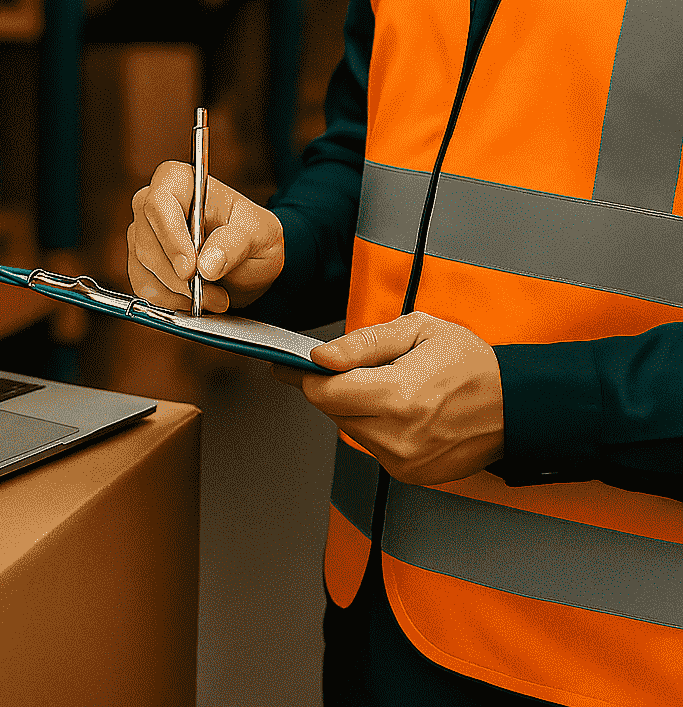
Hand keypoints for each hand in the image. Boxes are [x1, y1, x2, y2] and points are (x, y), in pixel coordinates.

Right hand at [126, 160, 284, 312]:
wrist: (247, 264)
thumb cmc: (252, 237)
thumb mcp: (260, 234)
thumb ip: (236, 243)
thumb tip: (207, 263)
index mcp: (178, 181)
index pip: (159, 204)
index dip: (171, 237)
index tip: (191, 269)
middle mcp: (152, 204)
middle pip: (146, 242)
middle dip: (179, 277)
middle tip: (215, 294)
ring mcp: (141, 235)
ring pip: (143, 270)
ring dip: (179, 293)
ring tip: (215, 297)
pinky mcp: (138, 264)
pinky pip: (143, 289)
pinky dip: (172, 302)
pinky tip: (196, 299)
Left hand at [272, 312, 504, 485]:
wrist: (516, 406)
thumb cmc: (471, 363)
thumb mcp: (418, 330)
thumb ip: (363, 343)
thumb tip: (321, 356)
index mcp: (399, 396)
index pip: (323, 392)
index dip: (303, 375)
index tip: (288, 364)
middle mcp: (398, 436)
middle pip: (331, 411)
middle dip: (334, 387)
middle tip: (355, 369)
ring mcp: (404, 461)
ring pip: (349, 428)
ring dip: (355, 407)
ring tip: (390, 388)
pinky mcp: (409, 474)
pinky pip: (370, 445)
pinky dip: (374, 426)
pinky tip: (402, 411)